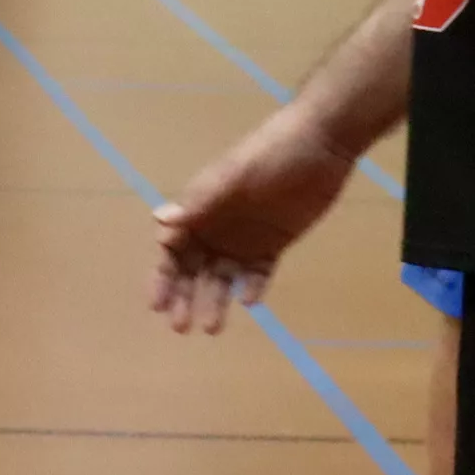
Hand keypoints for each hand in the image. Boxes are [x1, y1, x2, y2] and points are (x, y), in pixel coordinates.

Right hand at [149, 104, 357, 332]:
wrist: (318, 146)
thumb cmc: (268, 155)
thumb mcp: (232, 178)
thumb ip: (199, 202)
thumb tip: (158, 220)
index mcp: (198, 210)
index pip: (171, 250)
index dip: (161, 277)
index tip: (156, 305)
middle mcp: (214, 228)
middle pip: (191, 270)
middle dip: (182, 297)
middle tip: (181, 326)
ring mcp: (243, 238)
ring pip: (221, 277)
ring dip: (214, 301)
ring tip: (212, 328)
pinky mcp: (273, 244)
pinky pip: (257, 273)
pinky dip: (252, 288)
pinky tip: (250, 301)